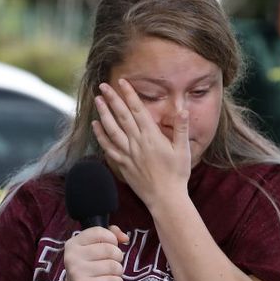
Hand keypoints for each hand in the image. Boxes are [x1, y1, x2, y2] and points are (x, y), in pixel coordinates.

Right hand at [63, 225, 128, 280]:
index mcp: (74, 243)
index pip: (99, 232)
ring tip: (111, 273)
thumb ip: (111, 234)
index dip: (112, 238)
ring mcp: (77, 272)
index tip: (112, 245)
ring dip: (118, 270)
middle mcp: (72, 257)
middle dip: (118, 256)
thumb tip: (124, 238)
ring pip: (113, 265)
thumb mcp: (95, 246)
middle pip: (109, 249)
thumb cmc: (89, 266)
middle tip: (113, 262)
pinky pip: (112, 280)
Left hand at [92, 79, 190, 207]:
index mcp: (152, 136)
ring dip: (103, 113)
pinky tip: (95, 125)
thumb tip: (183, 109)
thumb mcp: (183, 150)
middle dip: (112, 99)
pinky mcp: (122, 164)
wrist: (165, 198)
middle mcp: (137, 142)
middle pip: (121, 116)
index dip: (129, 95)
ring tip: (97, 100)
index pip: (138, 110)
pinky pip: (108, 147)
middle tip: (103, 86)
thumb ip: (181, 128)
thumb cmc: (177, 174)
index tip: (123, 82)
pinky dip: (100, 135)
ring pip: (111, 129)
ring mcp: (127, 153)